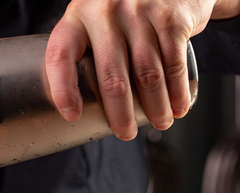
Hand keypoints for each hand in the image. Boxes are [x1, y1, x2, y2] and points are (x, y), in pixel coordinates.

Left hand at [46, 0, 239, 139]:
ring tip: (160, 122)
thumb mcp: (96, 21)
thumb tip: (79, 109)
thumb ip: (86, 52)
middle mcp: (105, 13)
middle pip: (111, 77)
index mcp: (77, 17)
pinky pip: (173, 63)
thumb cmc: (123, 11)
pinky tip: (178, 106)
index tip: (72, 116)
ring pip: (146, 75)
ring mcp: (139, 12)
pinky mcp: (170, 17)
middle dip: (120, 114)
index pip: (60, 56)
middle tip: (125, 133)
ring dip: (155, 107)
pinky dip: (177, 91)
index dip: (63, 90)